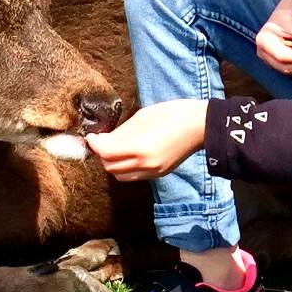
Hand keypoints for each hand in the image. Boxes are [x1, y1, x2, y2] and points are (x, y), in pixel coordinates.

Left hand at [84, 99, 209, 180]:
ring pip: (120, 176)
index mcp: (140, 148)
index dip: (95, 145)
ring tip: (114, 149)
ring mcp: (153, 172)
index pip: (106, 153)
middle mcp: (145, 164)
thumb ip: (121, 132)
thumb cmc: (173, 114)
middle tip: (102, 141)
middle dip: (102, 154)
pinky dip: (126, 168)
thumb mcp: (142, 117)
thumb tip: (105, 139)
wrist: (200, 125)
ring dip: (113, 164)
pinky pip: (134, 176)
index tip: (92, 136)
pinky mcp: (159, 174)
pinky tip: (129, 155)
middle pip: (110, 167)